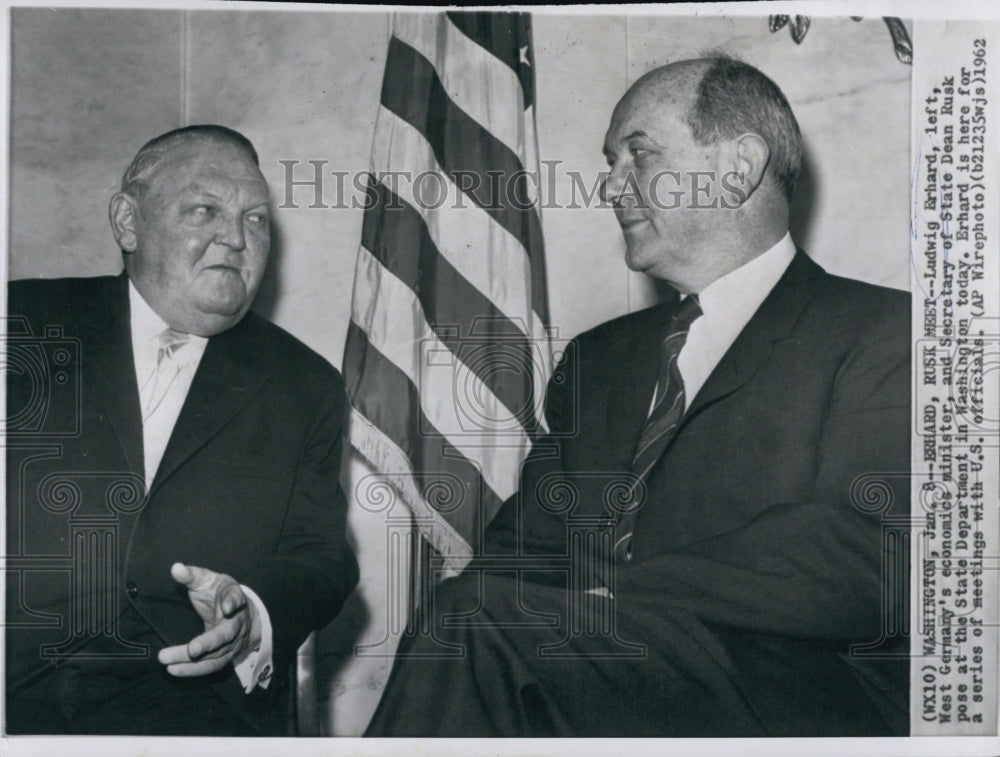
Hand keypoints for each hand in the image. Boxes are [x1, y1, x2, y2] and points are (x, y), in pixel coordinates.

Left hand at [157, 562, 259, 676]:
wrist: (242, 614)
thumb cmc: (220, 594)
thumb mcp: (209, 580)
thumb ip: (192, 575)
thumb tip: (175, 568)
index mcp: (234, 599)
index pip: (236, 599)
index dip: (233, 602)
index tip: (228, 606)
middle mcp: (237, 624)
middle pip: (225, 635)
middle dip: (209, 643)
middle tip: (192, 650)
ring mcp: (233, 643)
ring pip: (215, 655)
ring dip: (192, 662)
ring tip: (167, 662)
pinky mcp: (225, 656)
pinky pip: (210, 666)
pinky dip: (193, 670)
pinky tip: (173, 670)